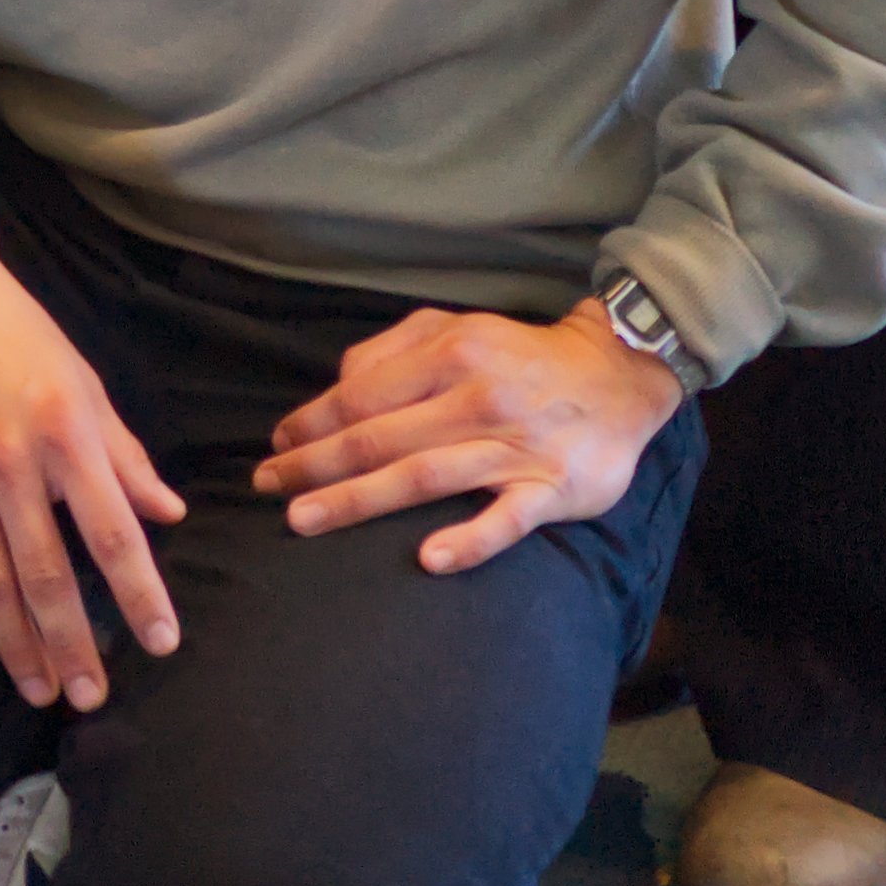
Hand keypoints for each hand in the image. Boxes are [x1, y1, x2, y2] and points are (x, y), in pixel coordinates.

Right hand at [0, 213, 183, 708]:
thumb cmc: (18, 332)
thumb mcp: (83, 381)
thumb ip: (123, 454)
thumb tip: (169, 514)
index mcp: (66, 432)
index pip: (112, 532)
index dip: (140, 593)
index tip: (161, 642)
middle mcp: (10, 459)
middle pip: (46, 573)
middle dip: (72, 644)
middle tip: (91, 697)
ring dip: (17, 644)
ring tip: (40, 691)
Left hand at [253, 295, 682, 571]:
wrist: (618, 377)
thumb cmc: (520, 357)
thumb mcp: (457, 327)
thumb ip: (395, 348)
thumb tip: (340, 382)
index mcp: (449, 354)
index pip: (363, 394)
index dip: (313, 421)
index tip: (275, 446)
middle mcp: (476, 397)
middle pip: (380, 438)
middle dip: (316, 465)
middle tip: (268, 489)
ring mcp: (514, 447)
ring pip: (424, 477)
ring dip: (360, 500)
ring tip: (307, 520)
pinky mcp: (552, 490)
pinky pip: (506, 520)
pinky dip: (468, 539)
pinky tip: (429, 558)